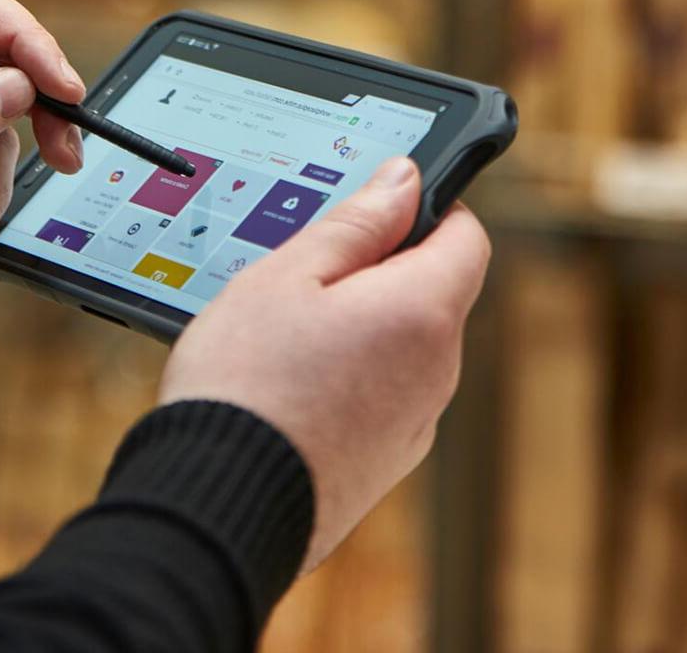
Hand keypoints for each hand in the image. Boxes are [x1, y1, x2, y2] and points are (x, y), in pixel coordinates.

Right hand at [159, 158, 489, 571]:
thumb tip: (405, 181)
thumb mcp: (287, 276)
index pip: (465, 236)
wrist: (221, 505)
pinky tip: (289, 384)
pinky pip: (382, 396)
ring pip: (403, 346)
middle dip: (379, 271)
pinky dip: (349, 377)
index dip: (426, 209)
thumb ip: (355, 223)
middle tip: (303, 274)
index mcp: (423, 314)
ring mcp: (414, 425)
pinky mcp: (385, 464)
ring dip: (360, 326)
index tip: (372, 208)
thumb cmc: (245, 384)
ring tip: (283, 337)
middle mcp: (436, 373)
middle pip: (432, 292)